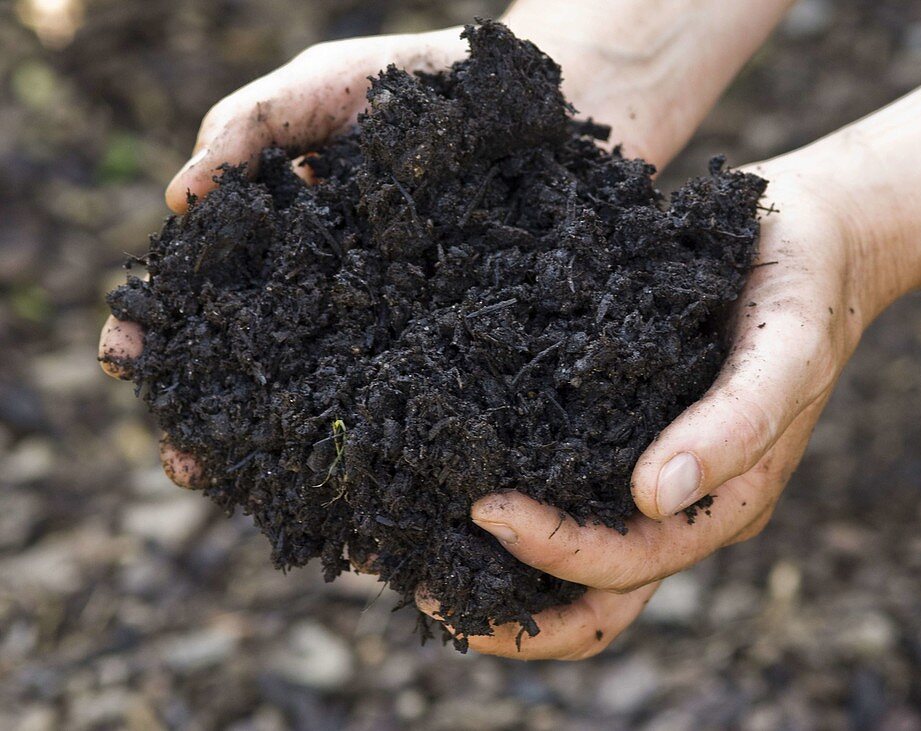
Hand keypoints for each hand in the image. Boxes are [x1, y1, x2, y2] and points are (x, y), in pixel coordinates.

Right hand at [98, 26, 490, 484]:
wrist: (540, 102)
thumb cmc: (419, 86)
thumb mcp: (322, 89)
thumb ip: (248, 129)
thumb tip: (178, 201)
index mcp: (279, 235)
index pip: (203, 287)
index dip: (160, 322)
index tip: (126, 354)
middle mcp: (324, 289)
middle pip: (253, 359)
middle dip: (211, 410)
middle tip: (183, 459)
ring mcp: (387, 319)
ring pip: (325, 391)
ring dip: (284, 445)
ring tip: (253, 487)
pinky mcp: (449, 336)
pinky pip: (410, 391)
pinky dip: (383, 436)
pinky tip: (361, 474)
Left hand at [435, 168, 884, 658]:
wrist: (812, 239)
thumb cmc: (805, 291)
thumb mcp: (786, 347)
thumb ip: (738, 420)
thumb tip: (651, 495)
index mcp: (721, 502)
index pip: (628, 562)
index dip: (556, 553)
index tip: (484, 508)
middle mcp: (677, 504)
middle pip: (595, 597)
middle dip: (512, 608)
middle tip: (422, 584)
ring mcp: (649, 476)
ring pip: (573, 563)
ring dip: (502, 576)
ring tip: (416, 554)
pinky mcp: (623, 434)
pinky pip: (563, 491)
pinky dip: (510, 508)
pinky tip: (446, 480)